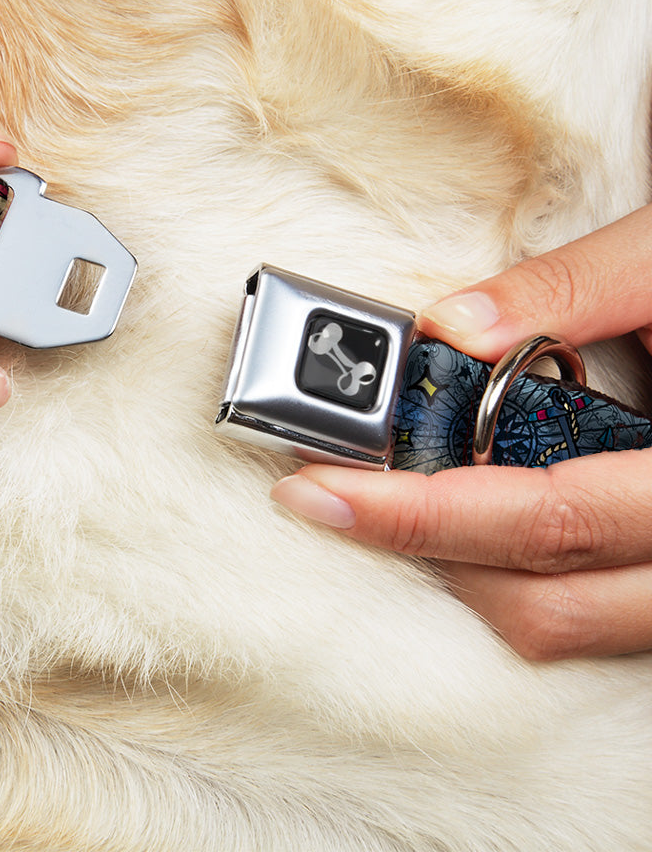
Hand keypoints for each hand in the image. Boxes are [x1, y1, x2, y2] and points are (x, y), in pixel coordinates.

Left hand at [272, 204, 651, 659]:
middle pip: (545, 600)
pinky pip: (593, 613)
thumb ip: (573, 288)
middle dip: (420, 549)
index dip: (421, 514)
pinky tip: (472, 512)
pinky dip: (517, 572)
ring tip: (390, 501)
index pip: (549, 518)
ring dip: (465, 570)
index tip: (319, 489)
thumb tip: (451, 326)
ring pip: (567, 623)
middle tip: (328, 494)